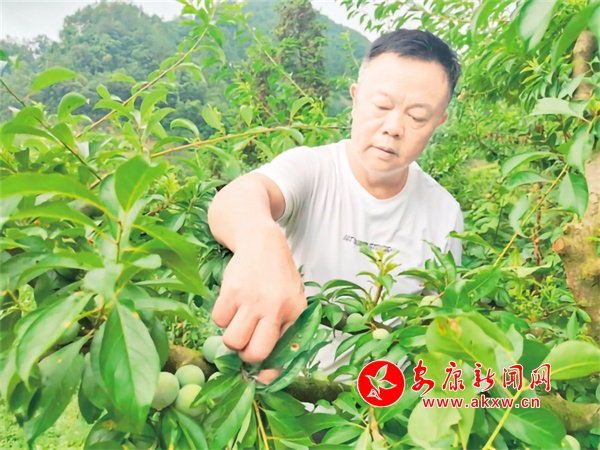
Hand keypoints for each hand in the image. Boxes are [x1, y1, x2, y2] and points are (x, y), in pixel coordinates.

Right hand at [211, 228, 306, 363]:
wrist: (262, 242)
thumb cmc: (278, 276)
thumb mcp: (293, 299)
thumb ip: (285, 328)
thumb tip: (268, 366)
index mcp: (295, 312)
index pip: (282, 352)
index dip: (269, 370)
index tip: (260, 377)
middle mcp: (275, 308)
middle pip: (254, 353)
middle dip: (246, 354)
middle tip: (246, 341)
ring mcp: (253, 299)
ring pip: (232, 340)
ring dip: (231, 337)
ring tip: (238, 321)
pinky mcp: (232, 291)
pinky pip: (218, 320)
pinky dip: (221, 317)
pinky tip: (231, 304)